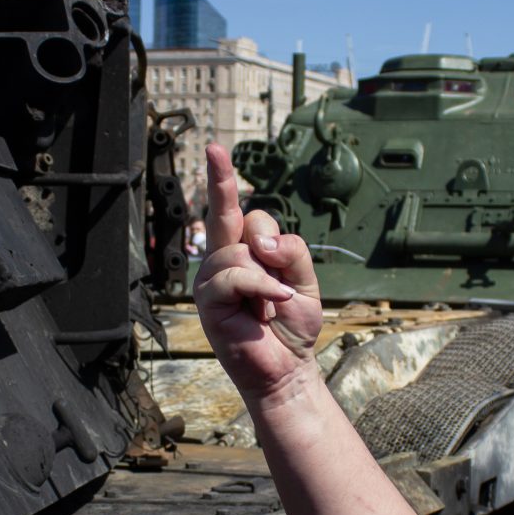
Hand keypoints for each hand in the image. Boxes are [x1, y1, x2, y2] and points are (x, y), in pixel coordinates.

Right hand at [193, 144, 324, 399]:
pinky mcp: (208, 302)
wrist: (289, 367)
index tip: (214, 148)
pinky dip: (263, 288)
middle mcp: (220, 260)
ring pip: (240, 250)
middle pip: (242, 221)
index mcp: (241, 251)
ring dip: (268, 277)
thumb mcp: (305, 278)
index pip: (233, 209)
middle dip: (270, 246)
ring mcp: (210, 280)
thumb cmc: (292, 324)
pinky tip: (272, 306)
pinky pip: (237, 275)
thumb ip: (290, 250)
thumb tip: (259, 240)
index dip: (222, 178)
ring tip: (272, 305)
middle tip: (281, 287)